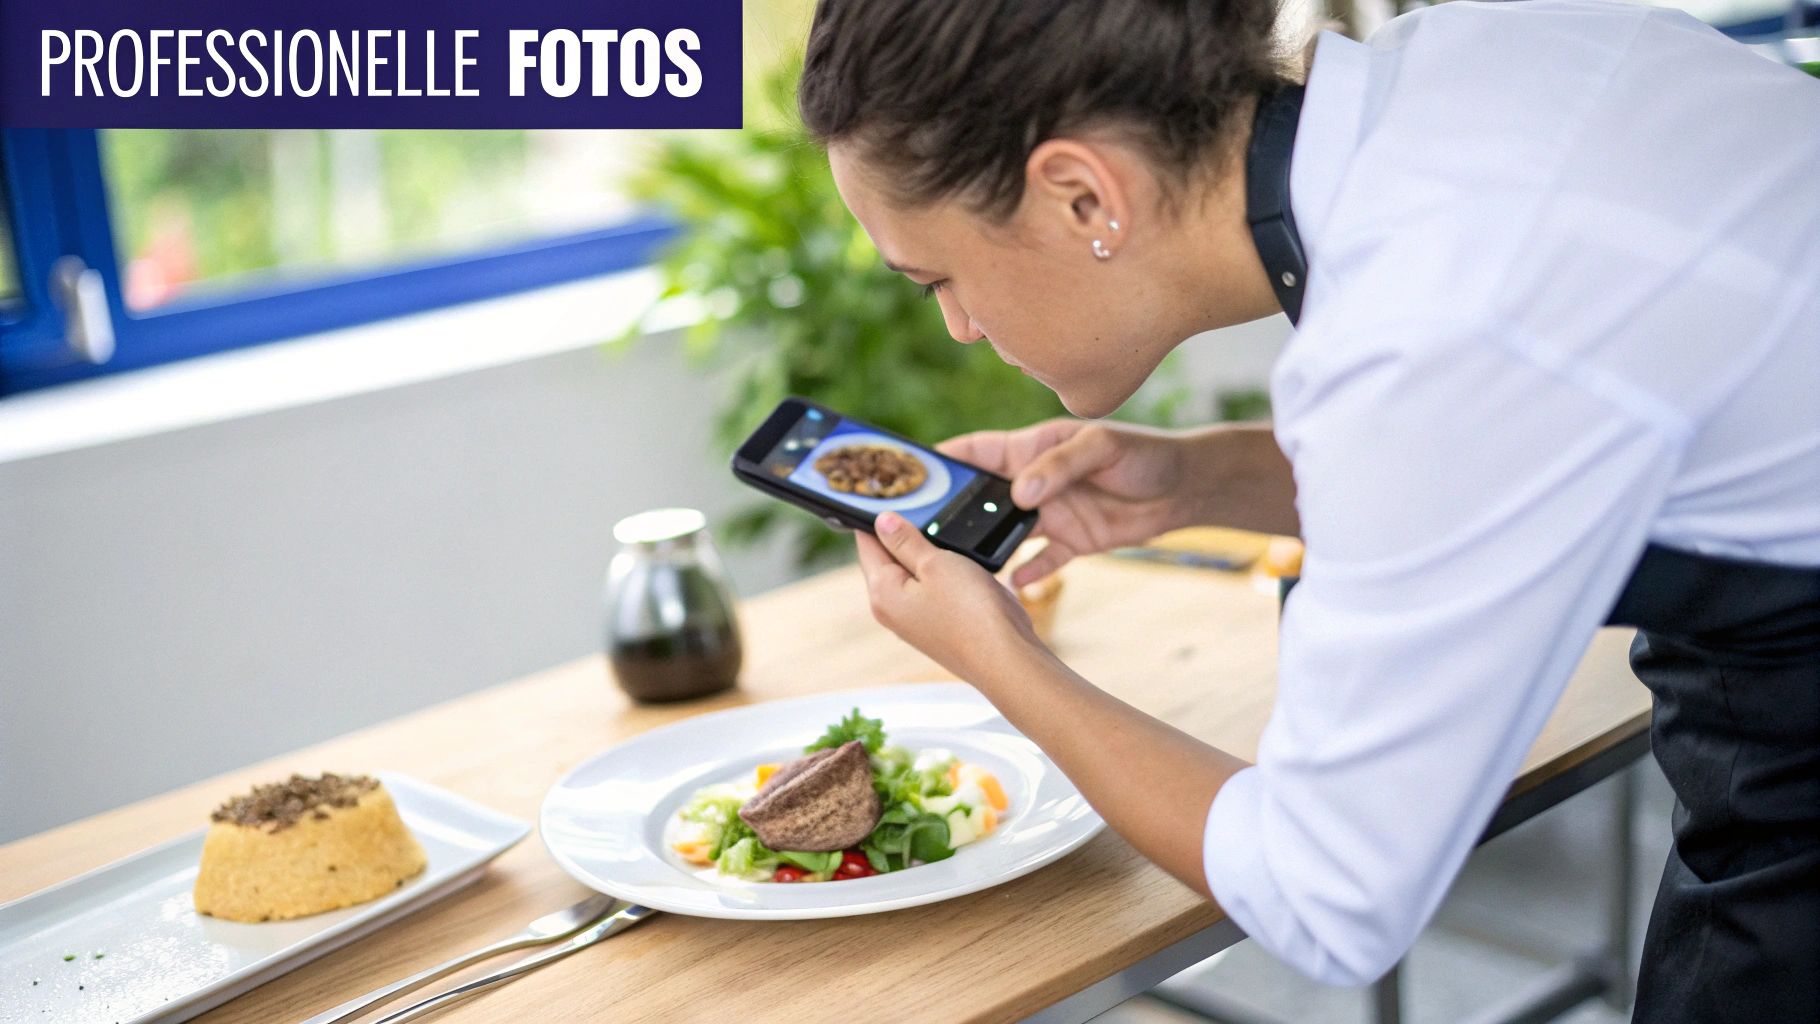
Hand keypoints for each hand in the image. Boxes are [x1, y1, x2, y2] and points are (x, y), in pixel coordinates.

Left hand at [856, 512, 1042, 683]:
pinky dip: (939, 571)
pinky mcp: (937, 624)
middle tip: (920, 504)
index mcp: (882, 592)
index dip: (874, 517)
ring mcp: (914, 620)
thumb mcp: (936, 563)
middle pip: (886, 559)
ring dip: (923, 551)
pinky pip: (930, 588)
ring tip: (941, 527)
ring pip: (910, 573)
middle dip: (899, 533)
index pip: (866, 543)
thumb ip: (906, 542)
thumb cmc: (971, 612)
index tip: (887, 494)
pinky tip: (957, 558)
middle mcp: (891, 609)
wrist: (1006, 659)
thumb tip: (882, 521)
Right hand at [940, 420, 1189, 586]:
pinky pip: (1039, 562)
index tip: (913, 474)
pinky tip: (1009, 587)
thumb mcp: (1102, 448)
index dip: (944, 460)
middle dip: (953, 510)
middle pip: (982, 496)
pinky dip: (1025, 574)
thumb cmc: (1144, 454)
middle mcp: (1034, 482)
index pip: (977, 451)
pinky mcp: (1071, 542)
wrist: (1186, 488)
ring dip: (983, 545)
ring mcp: (1051, 514)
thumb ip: (1059, 466)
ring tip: (955, 564)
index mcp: (1033, 448)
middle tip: (921, 530)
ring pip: (1004, 531)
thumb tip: (1019, 492)